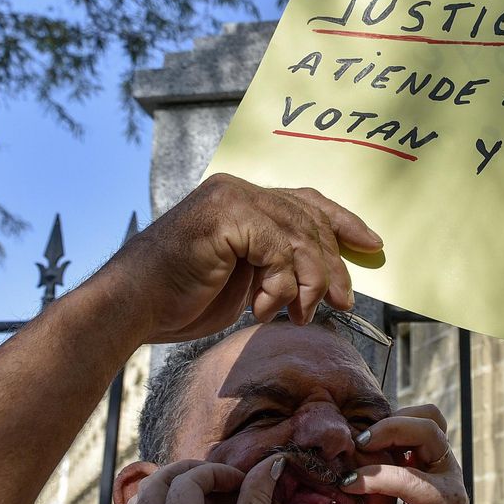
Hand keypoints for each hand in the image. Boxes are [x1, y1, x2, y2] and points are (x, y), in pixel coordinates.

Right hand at [98, 174, 381, 342]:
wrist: (131, 308)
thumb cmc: (181, 299)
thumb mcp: (243, 277)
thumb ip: (277, 263)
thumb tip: (328, 279)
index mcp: (241, 198)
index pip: (306, 202)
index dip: (343, 222)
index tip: (373, 245)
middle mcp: (237, 189)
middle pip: (309, 221)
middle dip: (332, 266)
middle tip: (343, 302)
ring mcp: (230, 198)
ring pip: (298, 238)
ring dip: (307, 284)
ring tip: (299, 314)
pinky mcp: (226, 217)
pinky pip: (277, 253)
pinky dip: (278, 288)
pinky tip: (260, 311)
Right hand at [341, 405, 476, 503]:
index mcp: (446, 501)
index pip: (410, 479)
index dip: (376, 479)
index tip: (347, 485)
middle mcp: (449, 474)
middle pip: (429, 431)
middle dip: (391, 430)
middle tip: (359, 443)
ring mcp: (443, 459)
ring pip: (429, 418)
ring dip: (396, 419)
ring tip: (366, 437)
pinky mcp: (433, 453)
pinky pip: (423, 422)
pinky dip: (399, 421)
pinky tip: (376, 438)